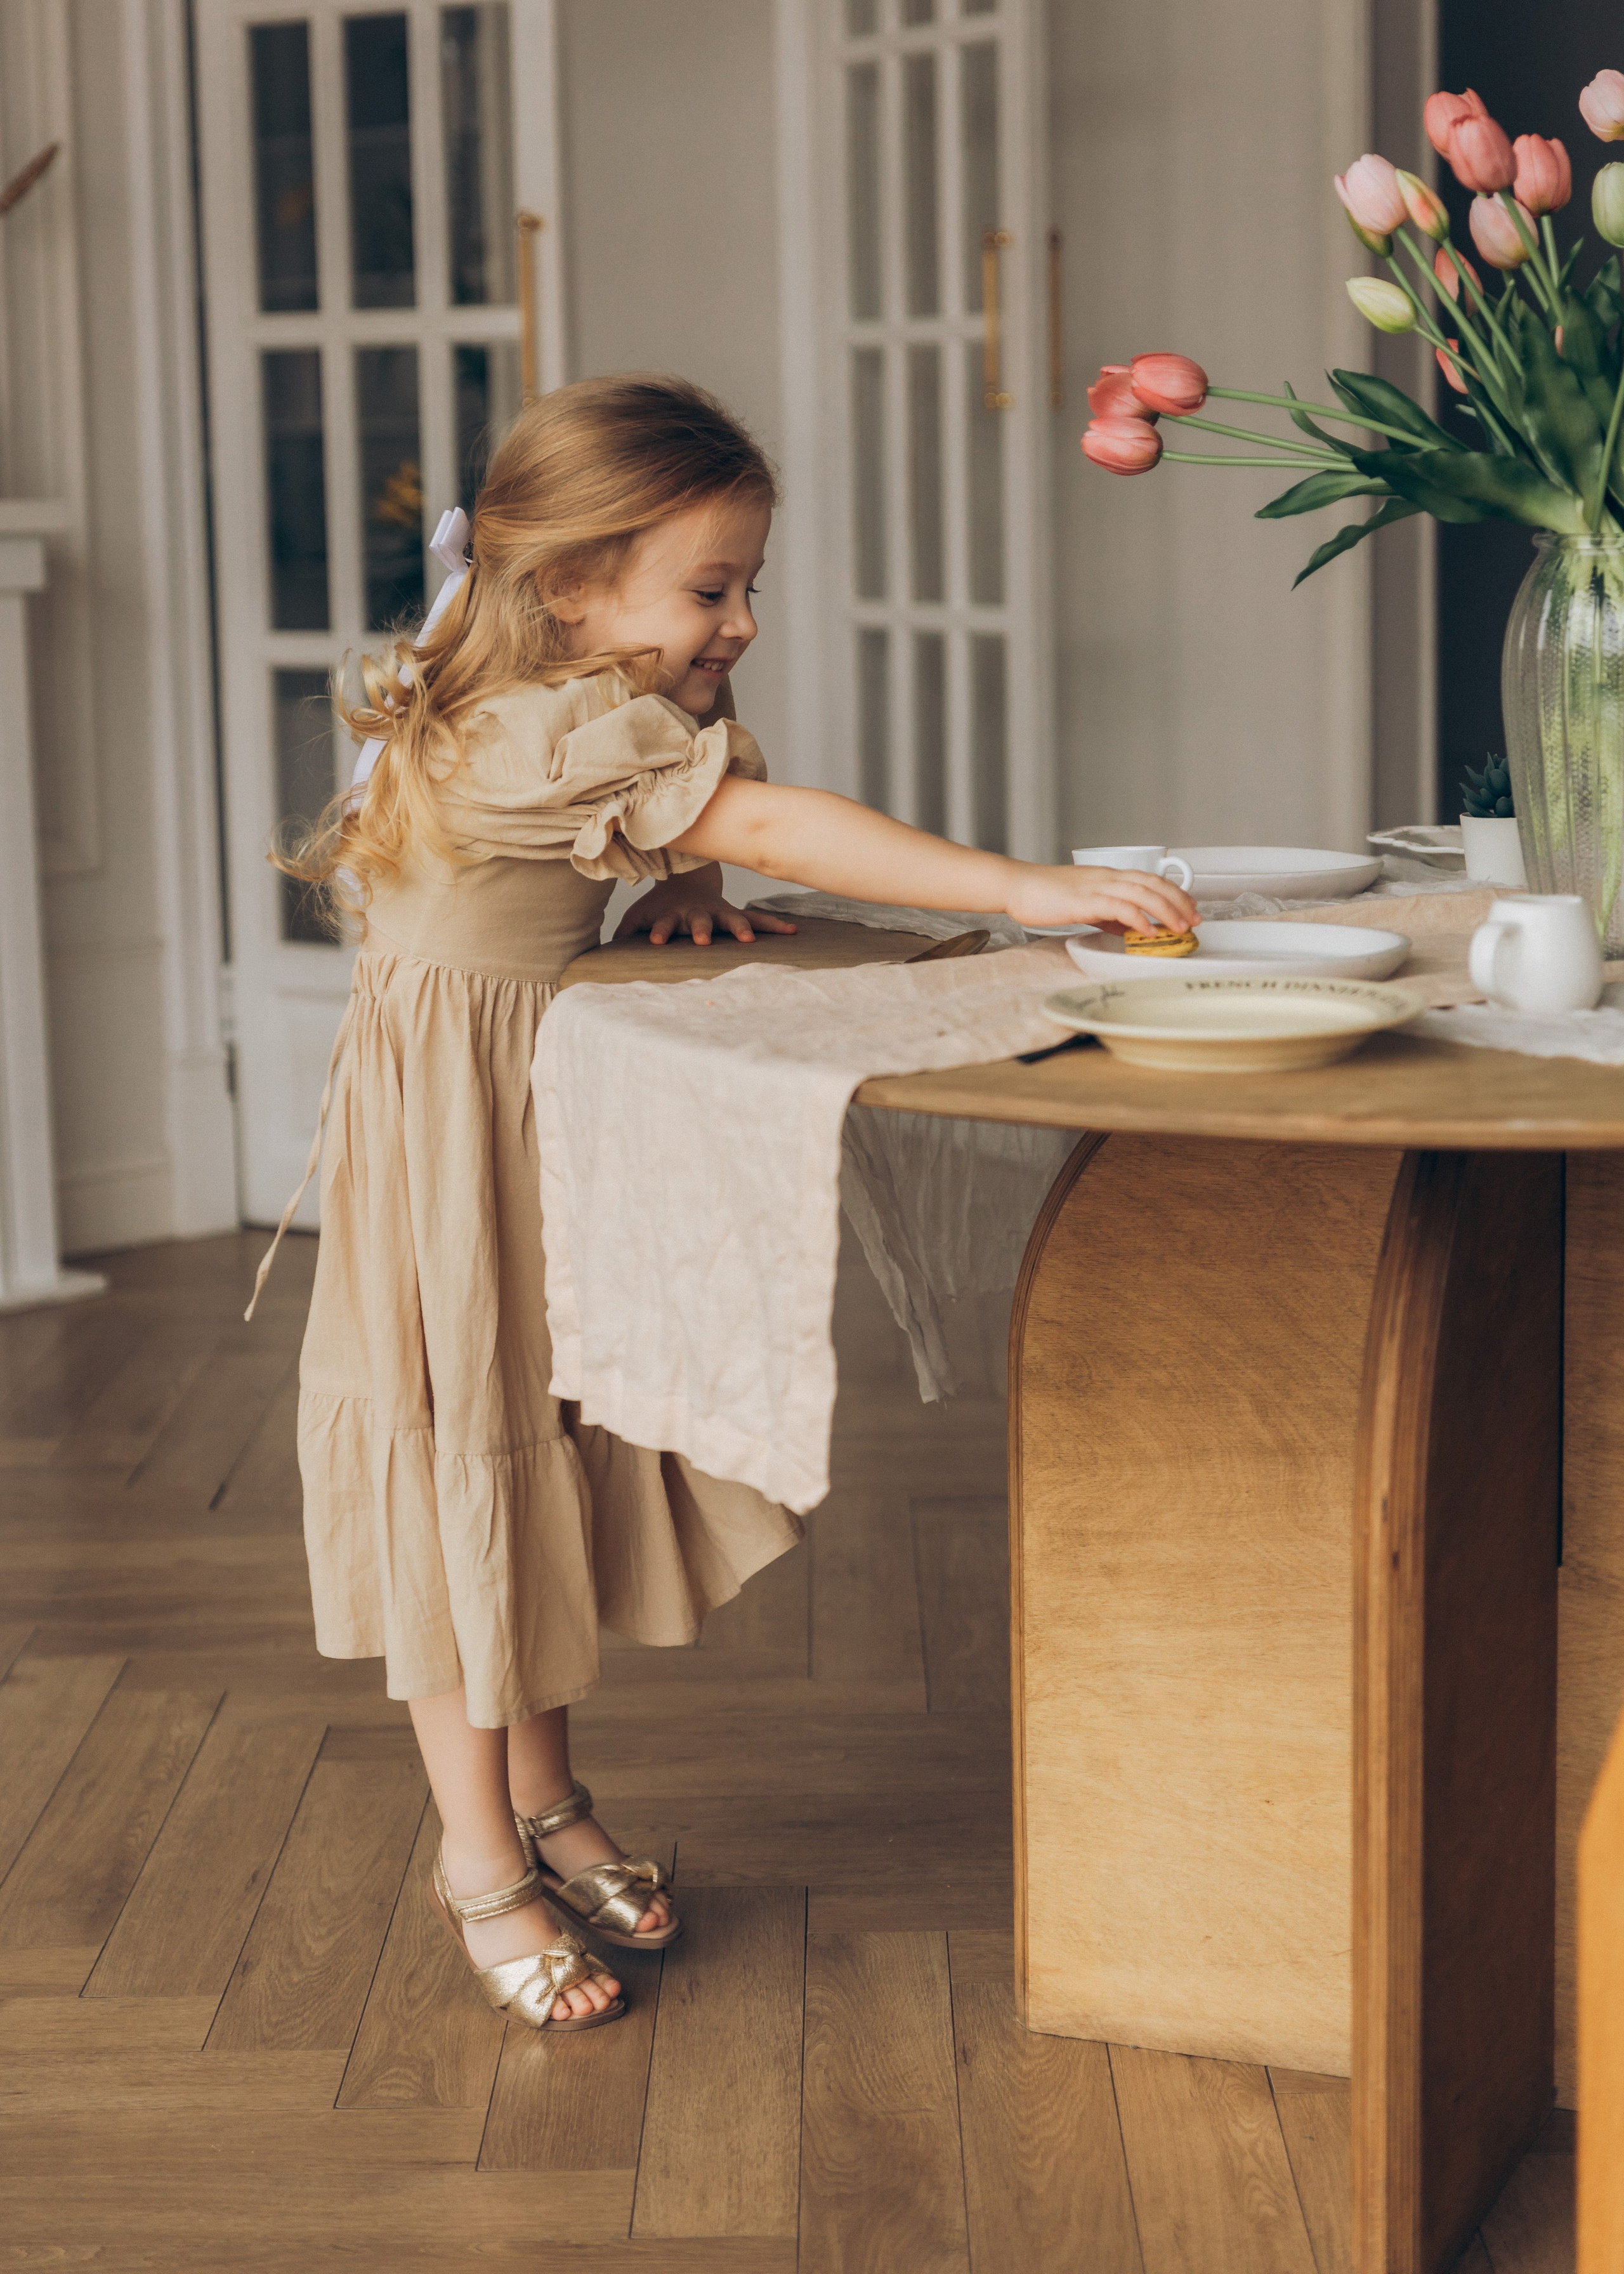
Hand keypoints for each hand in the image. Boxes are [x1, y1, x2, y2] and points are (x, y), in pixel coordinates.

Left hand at [612, 864, 799, 947]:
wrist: (686, 881)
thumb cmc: (661, 906)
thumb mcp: (640, 914)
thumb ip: (625, 928)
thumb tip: (604, 948)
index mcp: (672, 916)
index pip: (663, 925)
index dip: (659, 931)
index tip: (655, 940)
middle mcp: (697, 915)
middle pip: (700, 923)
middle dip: (701, 931)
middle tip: (701, 940)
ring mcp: (718, 914)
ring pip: (732, 921)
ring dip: (739, 930)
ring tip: (748, 941)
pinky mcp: (735, 915)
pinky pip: (759, 921)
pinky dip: (774, 926)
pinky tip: (793, 932)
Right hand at [1003, 864, 1199, 936]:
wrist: (1017, 886)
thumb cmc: (1045, 895)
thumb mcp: (1084, 904)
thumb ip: (1108, 914)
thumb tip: (1129, 928)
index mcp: (1108, 877)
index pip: (1150, 880)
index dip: (1175, 893)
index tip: (1191, 908)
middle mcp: (1107, 878)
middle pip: (1153, 884)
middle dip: (1179, 902)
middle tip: (1195, 921)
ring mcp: (1096, 887)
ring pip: (1141, 893)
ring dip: (1165, 911)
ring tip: (1180, 928)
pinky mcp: (1084, 901)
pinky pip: (1117, 907)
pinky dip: (1137, 918)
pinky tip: (1148, 931)